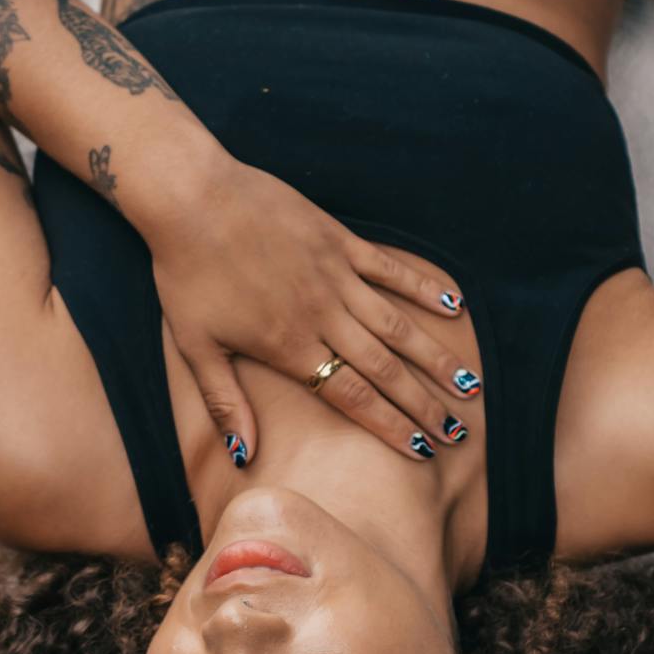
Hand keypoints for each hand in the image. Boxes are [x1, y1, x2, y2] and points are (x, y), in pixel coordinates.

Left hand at [143, 155, 480, 465]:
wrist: (192, 198)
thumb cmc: (186, 274)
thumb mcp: (195, 346)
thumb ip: (225, 403)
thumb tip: (243, 455)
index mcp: (289, 345)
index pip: (352, 396)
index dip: (390, 425)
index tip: (421, 450)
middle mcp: (322, 314)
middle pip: (384, 368)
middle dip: (423, 404)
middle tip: (456, 433)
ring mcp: (335, 275)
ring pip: (397, 324)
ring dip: (435, 357)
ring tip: (467, 386)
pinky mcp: (338, 240)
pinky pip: (389, 269)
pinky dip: (423, 288)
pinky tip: (453, 307)